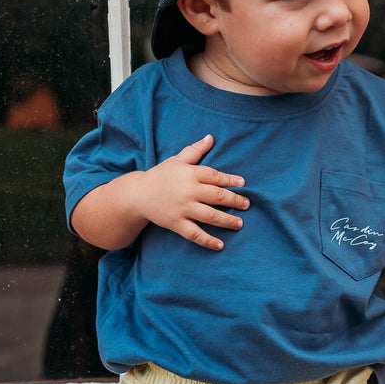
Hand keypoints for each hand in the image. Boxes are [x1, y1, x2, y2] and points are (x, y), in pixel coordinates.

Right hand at [134, 134, 247, 249]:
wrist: (138, 194)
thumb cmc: (160, 175)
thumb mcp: (177, 160)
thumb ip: (195, 150)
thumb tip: (210, 138)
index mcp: (190, 174)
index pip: (215, 176)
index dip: (230, 180)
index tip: (242, 184)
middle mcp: (188, 191)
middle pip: (217, 196)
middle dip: (235, 201)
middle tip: (247, 204)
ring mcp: (183, 209)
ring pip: (210, 216)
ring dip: (228, 221)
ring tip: (240, 223)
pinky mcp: (176, 223)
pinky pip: (195, 234)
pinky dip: (208, 241)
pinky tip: (220, 245)